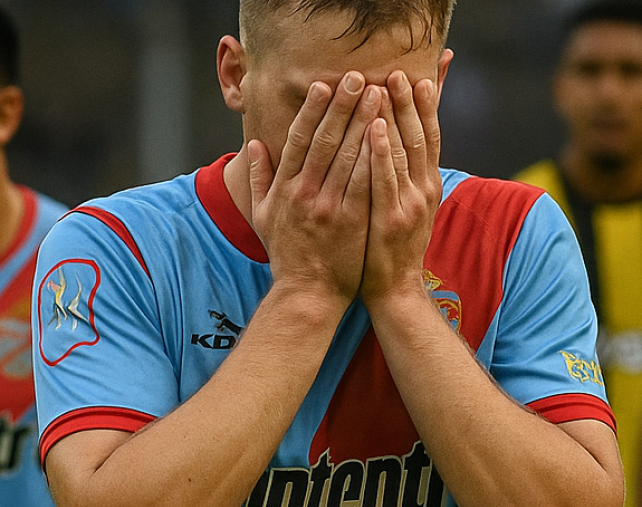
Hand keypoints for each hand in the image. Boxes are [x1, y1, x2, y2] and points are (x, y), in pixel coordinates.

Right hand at [248, 71, 380, 308]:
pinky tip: (386, 133)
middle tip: (359, 76)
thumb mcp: (263, 217)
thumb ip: (258, 179)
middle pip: (326, 140)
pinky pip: (365, 180)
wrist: (308, 294)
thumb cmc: (287, 254)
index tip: (324, 85)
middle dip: (343, 105)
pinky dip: (374, 154)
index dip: (312, 111)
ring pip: (349, 155)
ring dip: (364, 121)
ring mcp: (330, 207)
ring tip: (378, 93)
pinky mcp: (352, 220)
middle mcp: (305, 194)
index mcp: (285, 189)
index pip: (298, 139)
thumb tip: (254, 146)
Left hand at [360, 71, 442, 305]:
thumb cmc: (393, 247)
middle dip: (409, 101)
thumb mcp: (409, 207)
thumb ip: (406, 174)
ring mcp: (409, 204)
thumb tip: (403, 144)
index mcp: (428, 184)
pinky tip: (374, 129)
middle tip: (397, 70)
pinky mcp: (390, 219)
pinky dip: (381, 152)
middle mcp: (424, 190)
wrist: (394, 291)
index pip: (429, 135)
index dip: (426, 105)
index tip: (419, 74)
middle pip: (418, 136)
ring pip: (403, 151)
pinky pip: (384, 179)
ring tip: (384, 85)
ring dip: (395, 116)